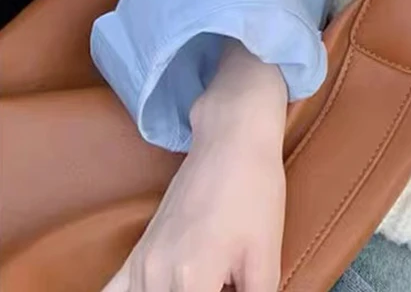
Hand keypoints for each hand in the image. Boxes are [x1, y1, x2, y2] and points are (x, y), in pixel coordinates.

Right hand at [102, 44, 287, 291]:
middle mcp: (156, 275)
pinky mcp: (137, 253)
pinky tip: (150, 290)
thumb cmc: (254, 192)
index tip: (231, 288)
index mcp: (192, 279)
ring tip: (203, 279)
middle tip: (222, 281)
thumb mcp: (266, 258)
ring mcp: (141, 263)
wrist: (231, 140)